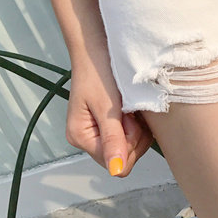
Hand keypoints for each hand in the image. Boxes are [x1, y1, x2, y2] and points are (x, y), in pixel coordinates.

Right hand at [66, 59, 154, 176]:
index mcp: (81, 137)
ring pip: (130, 146)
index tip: (128, 119)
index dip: (128, 144)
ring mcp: (99, 131)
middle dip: (133, 134)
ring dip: (137, 127)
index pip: (114, 163)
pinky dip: (137, 122)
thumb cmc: (98, 70)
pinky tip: (133, 106)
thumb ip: (112, 139)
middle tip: (129, 109)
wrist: (98, 47)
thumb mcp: (107, 106)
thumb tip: (115, 171)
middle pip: (124, 157)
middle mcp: (88, 138)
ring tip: (130, 105)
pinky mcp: (110, 123)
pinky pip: (131, 134)